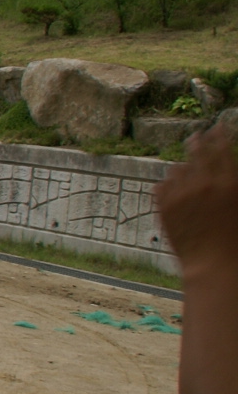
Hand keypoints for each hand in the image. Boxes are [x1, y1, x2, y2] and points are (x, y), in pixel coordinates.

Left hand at [157, 124, 237, 273]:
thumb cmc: (236, 242)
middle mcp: (204, 184)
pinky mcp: (164, 206)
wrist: (213, 266)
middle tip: (197, 135)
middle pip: (198, 152)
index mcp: (229, 183)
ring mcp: (181, 194)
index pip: (222, 148)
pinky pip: (164, 184)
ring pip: (178, 168)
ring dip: (184, 167)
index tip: (218, 127)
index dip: (220, 135)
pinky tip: (174, 186)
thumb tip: (227, 172)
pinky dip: (170, 184)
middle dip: (199, 141)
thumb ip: (231, 184)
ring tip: (187, 168)